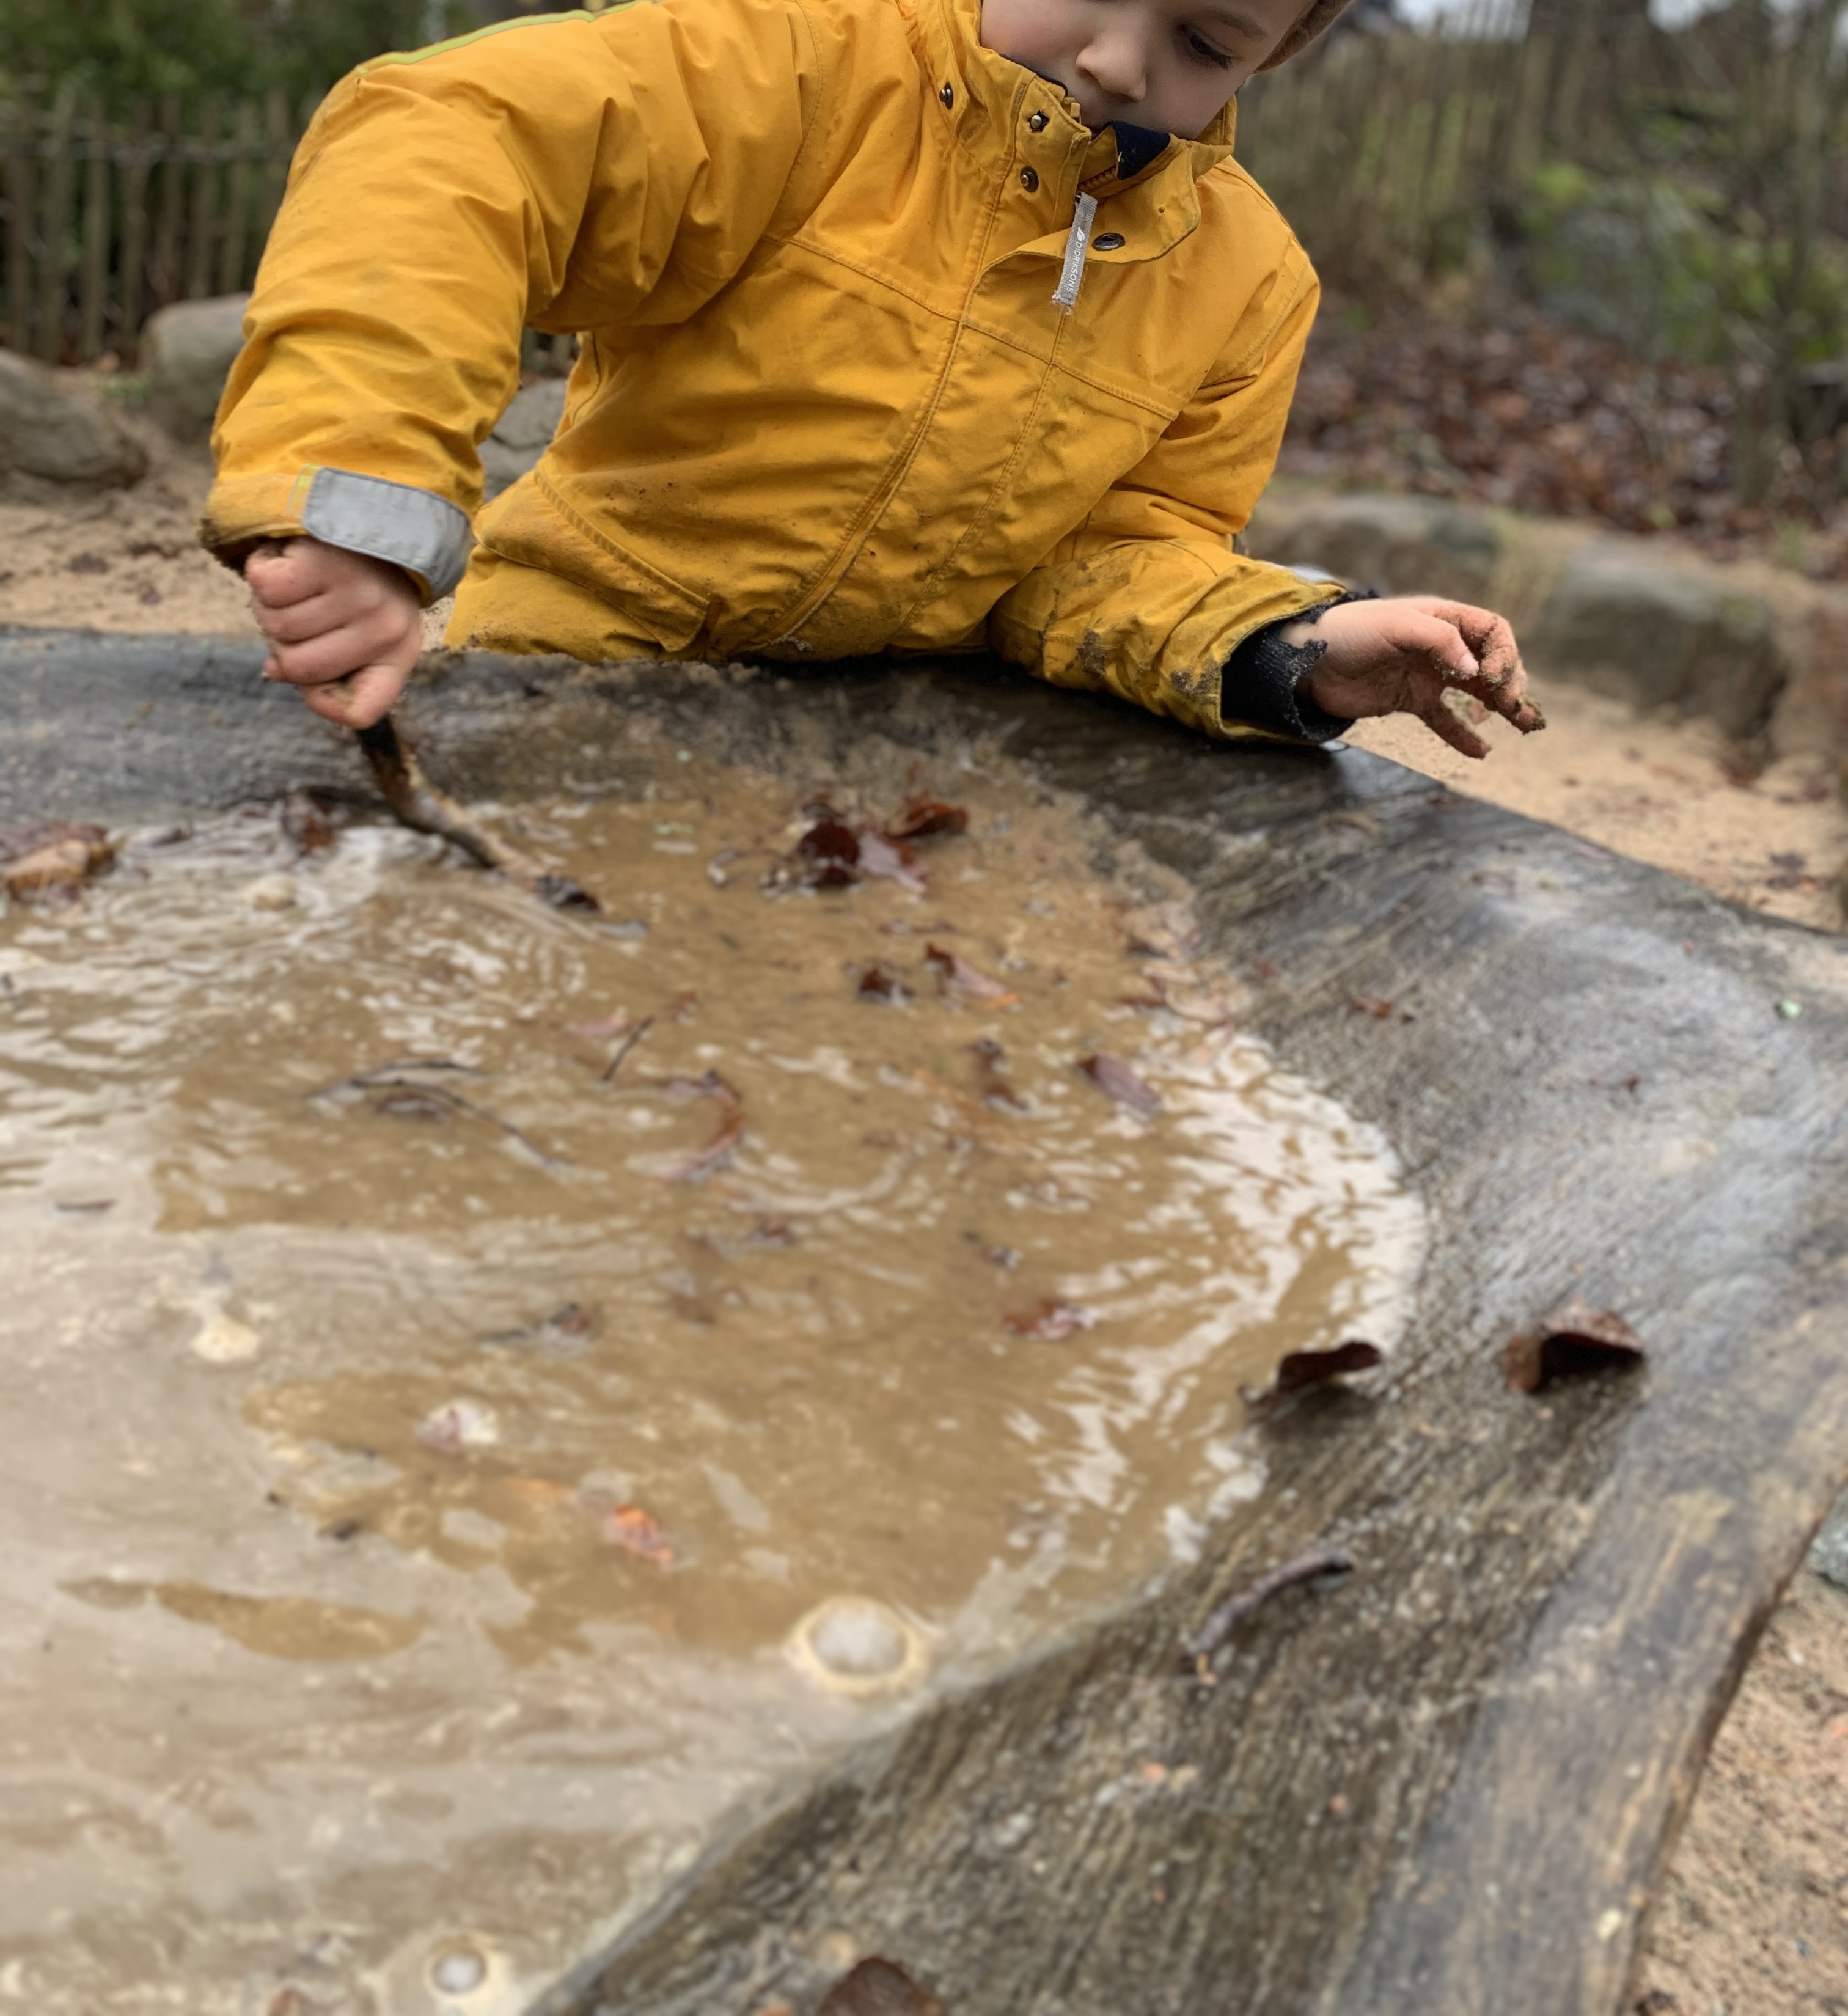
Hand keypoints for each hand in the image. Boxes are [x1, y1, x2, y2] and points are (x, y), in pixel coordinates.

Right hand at [247, 537, 422, 729]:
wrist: (364, 506)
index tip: (314, 676)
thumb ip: (321, 662)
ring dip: (269, 603)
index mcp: (399, 653)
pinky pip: (266, 588)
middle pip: (298, 669)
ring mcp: (358, 594)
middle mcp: (386, 628)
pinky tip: (287, 557)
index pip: (360, 712)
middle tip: (298, 608)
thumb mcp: (357, 626)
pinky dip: (261, 571)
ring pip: (277, 625)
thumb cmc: (355, 578)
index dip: (322, 701)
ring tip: (297, 580)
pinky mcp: (327, 560)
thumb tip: (274, 671)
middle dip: (281, 641)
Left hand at [1293, 596, 1543, 759]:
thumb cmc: (1350, 632)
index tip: (1491, 678)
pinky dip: (1463, 735)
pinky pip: (1444, 720)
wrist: (1308, 663)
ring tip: (1522, 726)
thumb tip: (1474, 671)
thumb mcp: (1396, 626)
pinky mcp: (1411, 701)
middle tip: (1515, 708)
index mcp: (1444, 619)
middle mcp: (1441, 647)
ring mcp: (1428, 675)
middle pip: (1491, 663)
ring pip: (1475, 693)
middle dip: (1511, 683)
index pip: (1493, 632)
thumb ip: (1438, 641)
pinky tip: (1481, 752)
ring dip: (1501, 708)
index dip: (1503, 654)